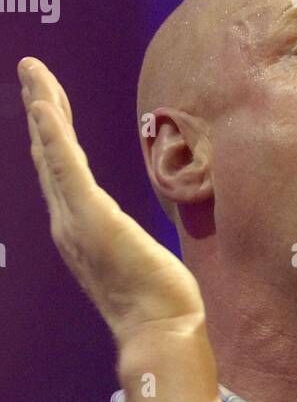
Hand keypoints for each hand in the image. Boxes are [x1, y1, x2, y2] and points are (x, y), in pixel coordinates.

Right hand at [18, 57, 207, 346]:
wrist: (160, 331)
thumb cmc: (158, 304)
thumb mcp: (140, 260)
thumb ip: (128, 243)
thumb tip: (134, 238)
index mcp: (79, 229)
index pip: (62, 169)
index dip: (51, 133)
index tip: (45, 102)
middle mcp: (67, 221)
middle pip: (48, 152)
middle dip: (42, 107)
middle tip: (31, 70)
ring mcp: (75, 218)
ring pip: (52, 150)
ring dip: (43, 106)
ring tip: (32, 71)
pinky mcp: (90, 216)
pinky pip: (66, 165)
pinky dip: (52, 134)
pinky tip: (42, 106)